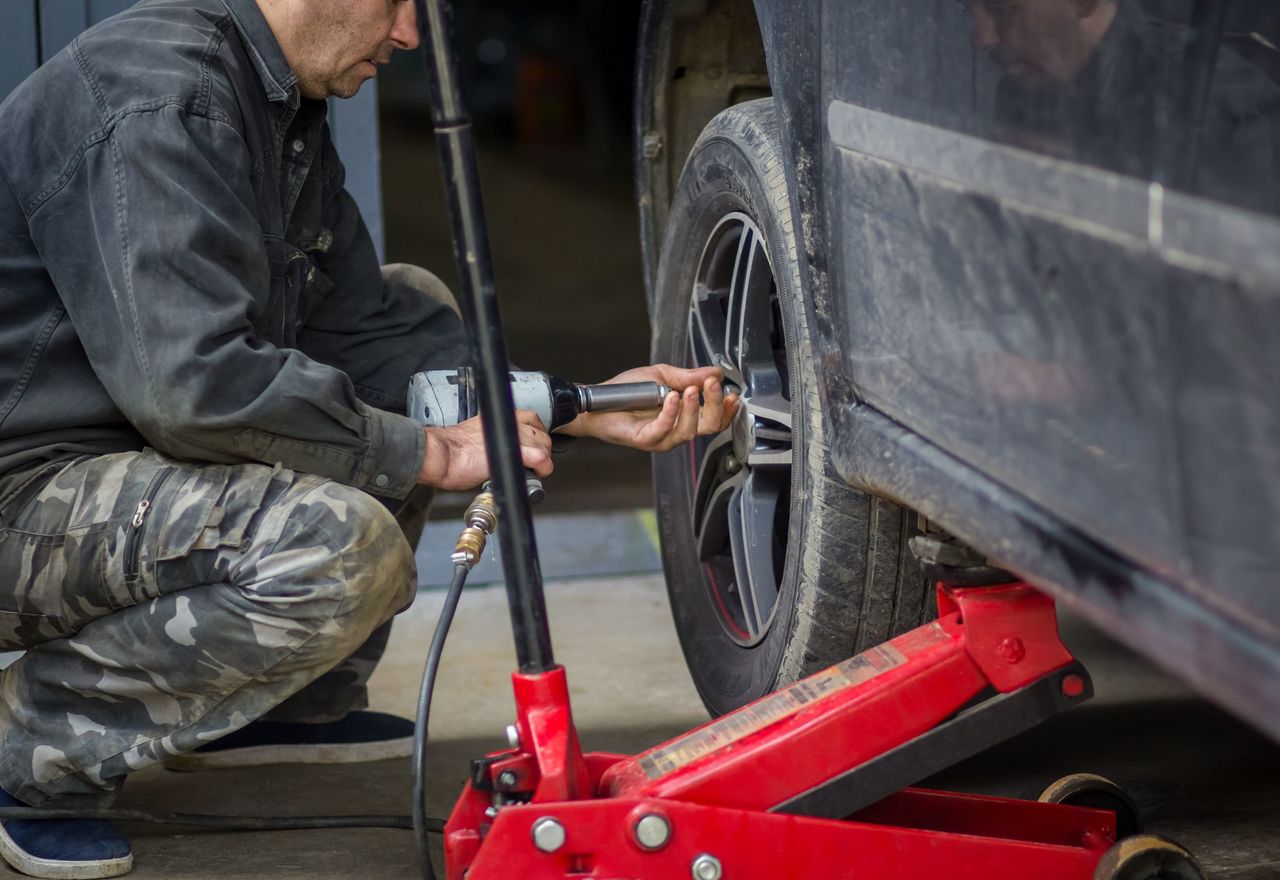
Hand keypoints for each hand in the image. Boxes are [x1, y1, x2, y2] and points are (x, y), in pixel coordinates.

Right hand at [418, 410, 552, 489]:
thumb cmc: (451, 450)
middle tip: (534, 463)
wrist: (441, 455)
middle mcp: (507, 423)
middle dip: (542, 449)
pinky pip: (540, 458)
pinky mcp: (513, 453)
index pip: (532, 419)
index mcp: (498, 417)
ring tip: (533, 470)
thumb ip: (492, 438)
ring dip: (543, 460)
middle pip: (541, 433)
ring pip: (543, 446)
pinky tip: (537, 473)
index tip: (535, 445)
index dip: (537, 434)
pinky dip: (543, 467)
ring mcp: (512, 437)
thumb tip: (503, 450)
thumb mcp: (476, 435)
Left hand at [559, 364, 738, 451]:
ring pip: (689, 431)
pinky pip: (663, 430)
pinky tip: (672, 398)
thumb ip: (688, 376)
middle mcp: (677, 429)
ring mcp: (663, 437)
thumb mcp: (661, 375)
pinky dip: (671, 414)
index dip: (726, 407)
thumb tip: (714, 372)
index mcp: (685, 414)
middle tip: (713, 385)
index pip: (714, 417)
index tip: (731, 390)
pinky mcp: (646, 439)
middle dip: (715, 405)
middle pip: (709, 426)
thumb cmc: (626, 391)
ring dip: (694, 409)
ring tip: (693, 389)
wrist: (598, 401)